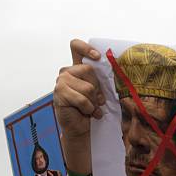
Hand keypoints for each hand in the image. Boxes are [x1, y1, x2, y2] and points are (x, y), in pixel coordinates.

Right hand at [54, 39, 104, 175]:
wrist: (82, 128)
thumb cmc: (92, 109)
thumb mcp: (99, 91)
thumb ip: (101, 79)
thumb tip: (115, 69)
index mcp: (77, 68)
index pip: (75, 47)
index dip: (86, 48)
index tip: (97, 57)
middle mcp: (67, 72)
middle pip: (88, 70)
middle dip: (97, 88)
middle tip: (98, 100)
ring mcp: (61, 82)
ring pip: (87, 87)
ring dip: (93, 101)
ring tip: (91, 108)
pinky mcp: (59, 94)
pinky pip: (81, 99)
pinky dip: (88, 108)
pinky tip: (86, 112)